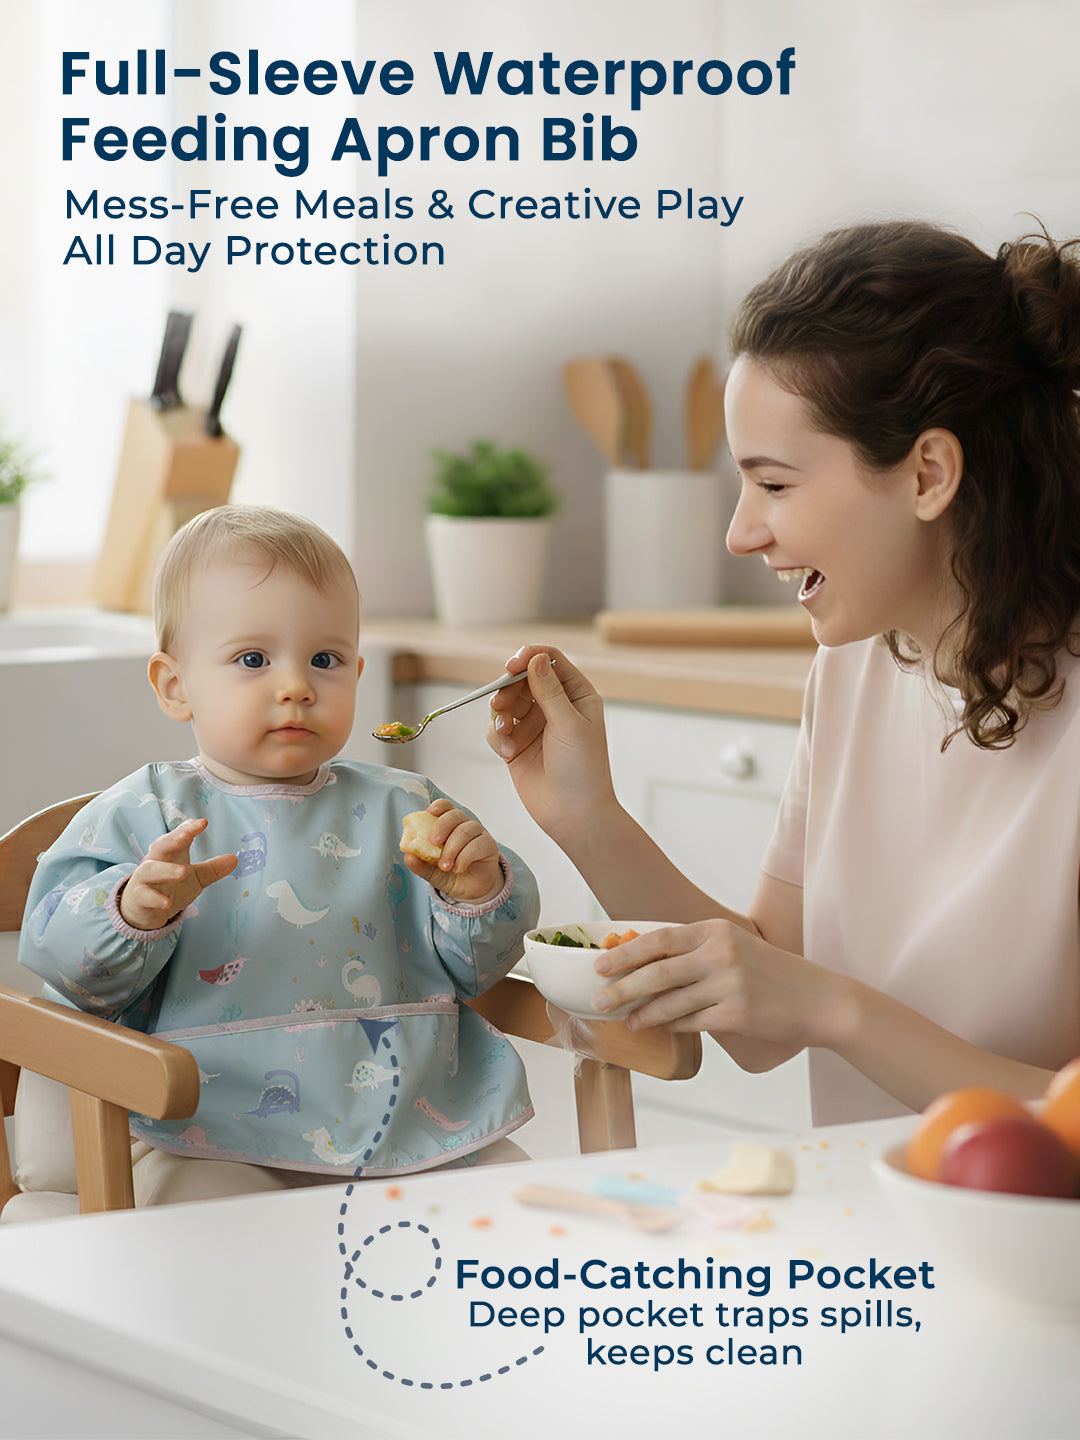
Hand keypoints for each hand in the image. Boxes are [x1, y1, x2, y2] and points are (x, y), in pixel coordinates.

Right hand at [119, 818, 237, 930]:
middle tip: (187, 835)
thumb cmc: (168, 886)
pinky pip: (145, 896)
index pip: (178, 836)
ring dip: (166, 870)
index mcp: (170, 853)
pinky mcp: (139, 897)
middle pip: (161, 846)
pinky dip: (155, 899)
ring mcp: (144, 879)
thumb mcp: (195, 878)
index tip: (203, 823)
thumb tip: (235, 859)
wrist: (143, 910)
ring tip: (183, 872)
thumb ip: (212, 869)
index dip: (188, 828)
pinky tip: (167, 903)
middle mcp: (155, 861)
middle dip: (173, 839)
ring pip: (151, 870)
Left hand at [400, 798, 502, 903]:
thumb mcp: (432, 872)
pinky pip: (478, 845)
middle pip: (455, 815)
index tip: (429, 812)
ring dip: (452, 848)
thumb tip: (408, 857)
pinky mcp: (489, 846)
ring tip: (445, 866)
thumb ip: (421, 865)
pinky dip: (465, 857)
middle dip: (442, 826)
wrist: (471, 891)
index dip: (438, 806)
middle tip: (433, 842)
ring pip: (465, 831)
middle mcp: (464, 825)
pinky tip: (458, 868)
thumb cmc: (452, 875)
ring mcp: (478, 834)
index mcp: (449, 826)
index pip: (445, 807)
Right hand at [485, 646, 618, 846]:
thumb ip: (550, 692)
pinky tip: (506, 751)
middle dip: (507, 688)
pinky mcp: (516, 745)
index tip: (511, 666)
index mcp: (577, 695)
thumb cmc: (583, 771)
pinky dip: (496, 736)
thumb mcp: (570, 726)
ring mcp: (534, 725)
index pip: (550, 661)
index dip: (529, 657)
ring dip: (499, 713)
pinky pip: (496, 728)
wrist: (574, 815)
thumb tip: (536, 659)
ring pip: (505, 701)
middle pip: (521, 678)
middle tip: (501, 704)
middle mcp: (555, 706)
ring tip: (505, 733)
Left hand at [590, 919, 849, 1054]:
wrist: (818, 999)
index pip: (660, 938)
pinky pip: (690, 1022)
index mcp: (716, 930)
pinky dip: (670, 1026)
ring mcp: (729, 983)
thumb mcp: (735, 948)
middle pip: (657, 970)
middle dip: (622, 986)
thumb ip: (697, 952)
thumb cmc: (772, 975)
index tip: (599, 963)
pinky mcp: (736, 1013)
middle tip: (598, 998)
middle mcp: (721, 952)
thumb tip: (644, 965)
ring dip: (641, 1013)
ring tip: (624, 1021)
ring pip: (670, 1001)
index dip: (626, 952)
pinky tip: (656, 1028)